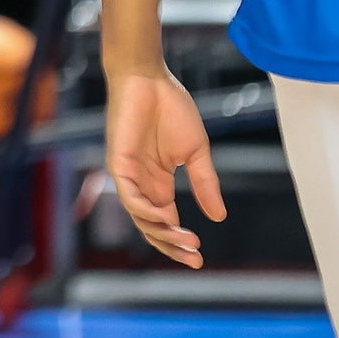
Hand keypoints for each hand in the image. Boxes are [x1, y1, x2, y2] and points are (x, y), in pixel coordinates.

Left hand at [104, 68, 225, 266]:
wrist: (149, 78)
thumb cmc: (171, 108)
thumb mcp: (195, 151)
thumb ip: (205, 183)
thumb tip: (220, 217)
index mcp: (159, 183)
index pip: (166, 223)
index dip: (180, 242)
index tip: (200, 258)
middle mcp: (142, 184)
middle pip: (153, 227)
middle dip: (173, 245)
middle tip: (195, 258)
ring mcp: (128, 176)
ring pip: (141, 218)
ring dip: (162, 233)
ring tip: (186, 240)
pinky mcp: (118, 163)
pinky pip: (129, 196)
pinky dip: (146, 210)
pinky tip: (165, 217)